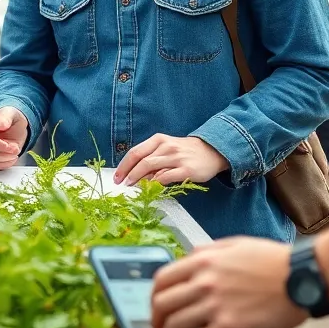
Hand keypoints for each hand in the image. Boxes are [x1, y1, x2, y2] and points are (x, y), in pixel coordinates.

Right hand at [0, 106, 27, 170]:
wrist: (15, 127)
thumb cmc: (11, 118)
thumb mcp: (12, 113)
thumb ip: (6, 116)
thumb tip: (1, 125)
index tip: (9, 146)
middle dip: (0, 154)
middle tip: (15, 150)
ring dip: (1, 161)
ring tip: (14, 154)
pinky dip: (0, 166)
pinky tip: (10, 160)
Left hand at [113, 134, 228, 185]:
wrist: (211, 151)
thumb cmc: (185, 151)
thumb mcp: (166, 148)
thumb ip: (152, 158)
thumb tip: (135, 174)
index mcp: (158, 140)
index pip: (135, 152)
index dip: (124, 165)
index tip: (117, 176)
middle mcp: (166, 147)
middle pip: (140, 160)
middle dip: (128, 173)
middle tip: (122, 183)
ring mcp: (176, 158)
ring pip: (151, 167)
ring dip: (138, 178)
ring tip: (132, 186)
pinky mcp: (186, 170)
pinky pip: (166, 176)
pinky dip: (155, 182)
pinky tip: (150, 187)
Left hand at [151, 237, 306, 327]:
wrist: (302, 276)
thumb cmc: (274, 261)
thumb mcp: (234, 245)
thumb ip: (206, 252)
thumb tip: (187, 260)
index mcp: (203, 260)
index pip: (162, 279)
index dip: (154, 296)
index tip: (155, 306)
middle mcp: (204, 282)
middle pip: (163, 303)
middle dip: (156, 319)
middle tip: (159, 327)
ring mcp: (216, 305)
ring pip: (175, 325)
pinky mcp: (230, 327)